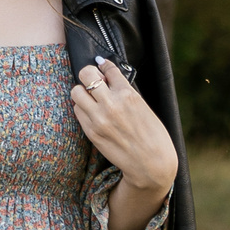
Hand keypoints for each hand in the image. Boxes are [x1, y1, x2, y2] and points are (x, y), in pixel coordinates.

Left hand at [71, 57, 175, 193]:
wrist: (151, 164)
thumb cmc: (153, 135)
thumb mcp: (144, 107)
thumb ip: (125, 92)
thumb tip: (108, 78)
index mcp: (128, 94)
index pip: (108, 68)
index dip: (104, 65)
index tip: (102, 66)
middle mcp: (111, 104)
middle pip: (86, 74)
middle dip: (89, 75)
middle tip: (94, 81)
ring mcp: (99, 118)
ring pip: (76, 92)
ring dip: (82, 92)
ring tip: (91, 99)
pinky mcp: (91, 132)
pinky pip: (77, 111)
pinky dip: (82, 109)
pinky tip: (92, 113)